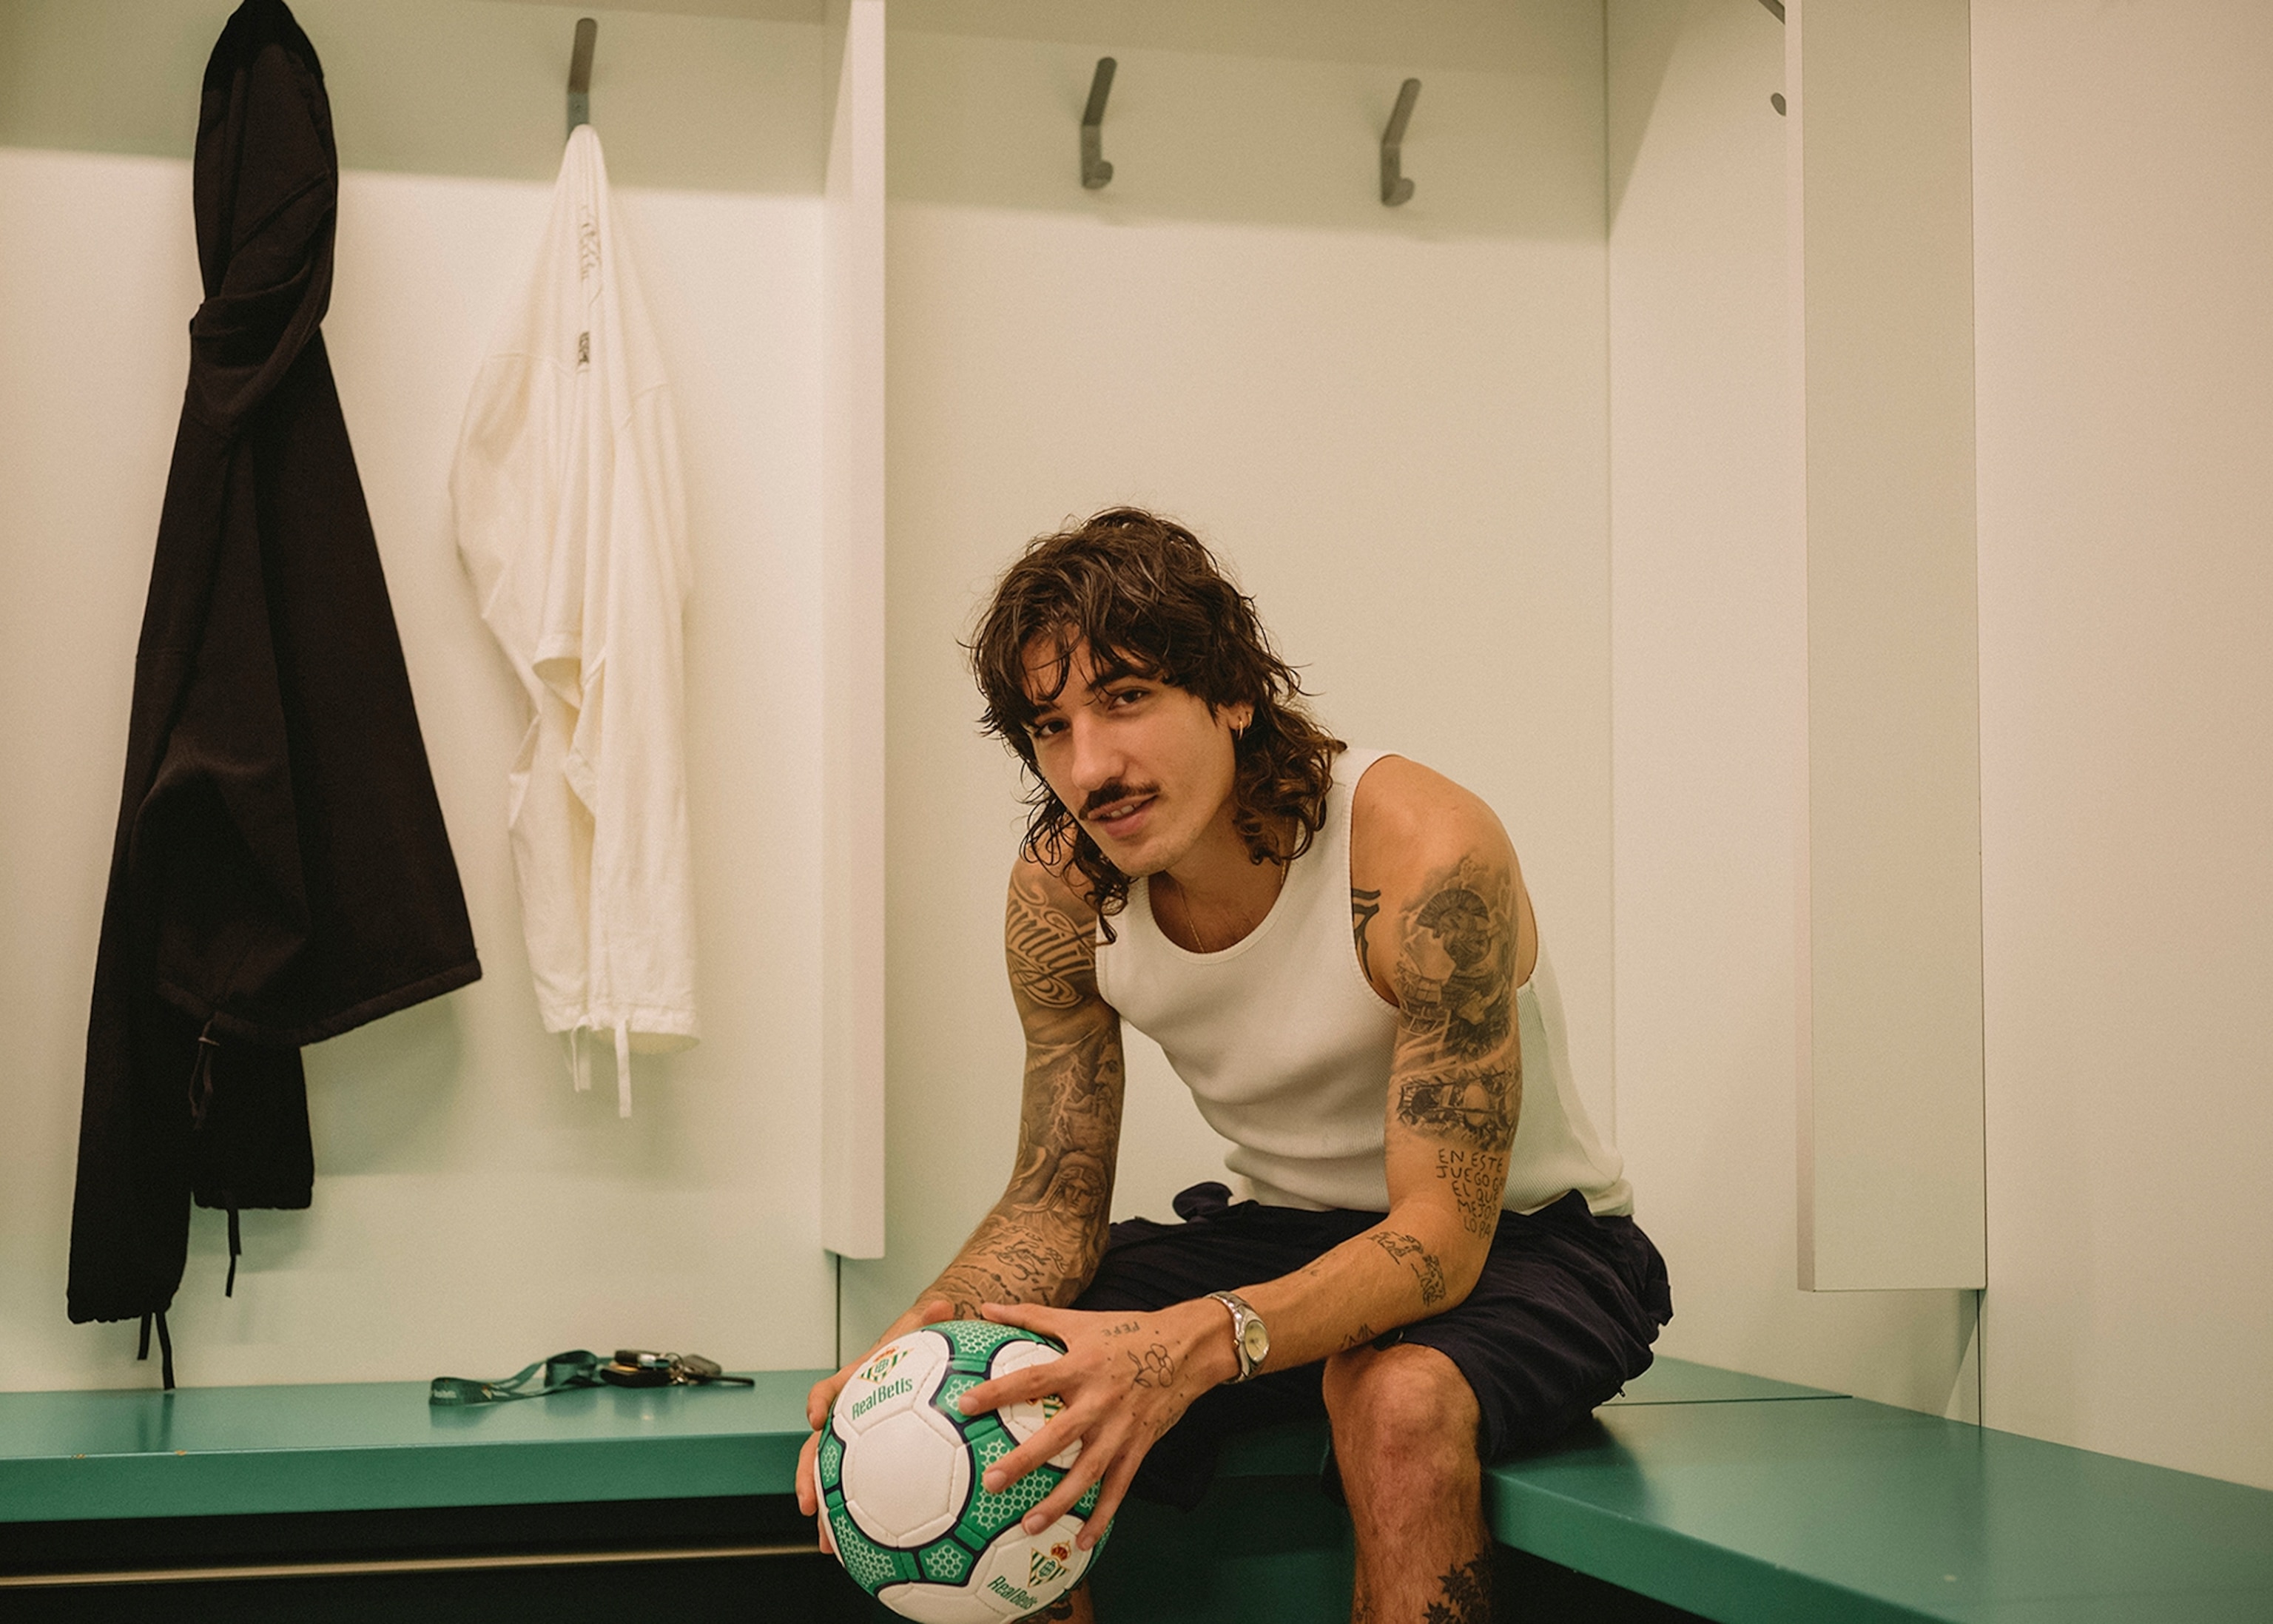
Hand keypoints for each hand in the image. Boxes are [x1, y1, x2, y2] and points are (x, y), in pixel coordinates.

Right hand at [796, 1298, 958, 1551]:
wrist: (915, 1359)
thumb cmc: (913, 1346)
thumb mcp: (919, 1332)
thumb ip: (927, 1321)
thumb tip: (943, 1303)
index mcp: (852, 1386)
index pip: (827, 1392)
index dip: (817, 1404)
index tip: (815, 1419)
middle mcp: (847, 1419)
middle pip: (816, 1449)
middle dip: (807, 1477)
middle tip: (808, 1505)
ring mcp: (855, 1443)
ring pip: (832, 1479)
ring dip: (827, 1511)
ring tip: (827, 1545)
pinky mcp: (872, 1462)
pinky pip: (862, 1491)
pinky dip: (860, 1520)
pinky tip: (870, 1551)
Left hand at [954, 1299, 1232, 1550]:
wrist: (1187, 1347)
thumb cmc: (1128, 1331)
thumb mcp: (1079, 1320)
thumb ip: (1031, 1317)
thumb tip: (986, 1307)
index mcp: (1080, 1366)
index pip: (1032, 1379)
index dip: (998, 1391)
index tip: (965, 1404)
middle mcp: (1099, 1400)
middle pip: (1057, 1435)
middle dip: (1025, 1460)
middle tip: (993, 1482)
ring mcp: (1120, 1428)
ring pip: (1088, 1471)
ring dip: (1060, 1501)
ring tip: (1029, 1525)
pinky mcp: (1139, 1446)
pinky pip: (1118, 1487)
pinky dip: (1102, 1516)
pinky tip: (1082, 1540)